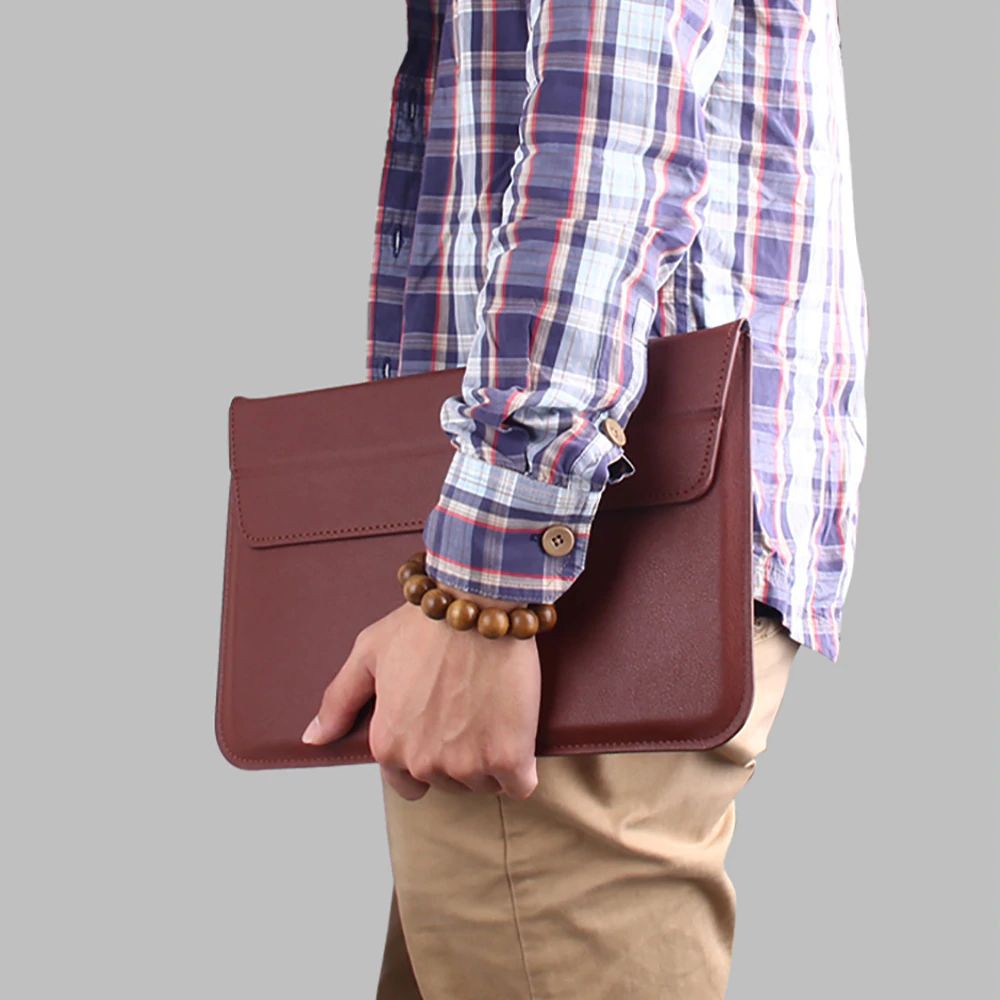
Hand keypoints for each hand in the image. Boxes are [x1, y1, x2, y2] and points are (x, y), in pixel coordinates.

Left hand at [300, 587, 541, 801]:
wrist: (479, 604)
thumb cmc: (423, 625)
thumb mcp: (368, 652)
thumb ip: (339, 701)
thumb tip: (313, 738)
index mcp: (388, 744)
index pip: (407, 783)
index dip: (426, 751)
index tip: (441, 721)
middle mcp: (424, 763)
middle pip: (448, 783)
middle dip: (459, 754)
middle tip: (468, 707)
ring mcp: (468, 764)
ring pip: (483, 783)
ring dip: (491, 758)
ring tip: (491, 709)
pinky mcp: (509, 759)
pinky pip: (519, 785)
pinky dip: (522, 767)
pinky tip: (517, 731)